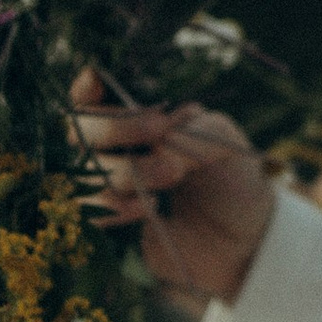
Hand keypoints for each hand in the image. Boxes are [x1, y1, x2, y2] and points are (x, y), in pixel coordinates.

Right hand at [71, 68, 274, 304]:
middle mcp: (115, 148)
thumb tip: (156, 146)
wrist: (240, 240)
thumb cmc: (231, 177)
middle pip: (81, 127)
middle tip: (159, 131)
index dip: (86, 87)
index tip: (96, 80)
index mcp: (139, 116)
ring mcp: (106, 185)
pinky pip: (88, 210)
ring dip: (126, 170)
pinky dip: (114, 206)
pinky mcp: (107, 223)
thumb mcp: (220, 139)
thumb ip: (186, 131)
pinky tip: (148, 207)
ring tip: (172, 174)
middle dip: (116, 127)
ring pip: (86, 170)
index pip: (93, 95)